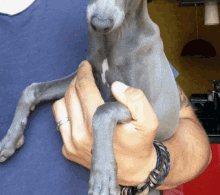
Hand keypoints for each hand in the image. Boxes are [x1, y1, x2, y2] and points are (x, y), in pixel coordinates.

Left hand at [52, 61, 157, 185]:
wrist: (133, 170)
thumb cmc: (140, 143)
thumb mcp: (148, 120)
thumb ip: (136, 100)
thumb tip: (116, 86)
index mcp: (97, 124)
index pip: (84, 89)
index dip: (84, 73)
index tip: (85, 65)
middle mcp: (80, 134)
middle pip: (70, 95)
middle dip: (77, 81)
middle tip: (85, 75)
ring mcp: (71, 144)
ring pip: (59, 107)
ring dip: (69, 95)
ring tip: (80, 91)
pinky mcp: (68, 150)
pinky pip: (59, 122)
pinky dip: (66, 111)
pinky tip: (78, 109)